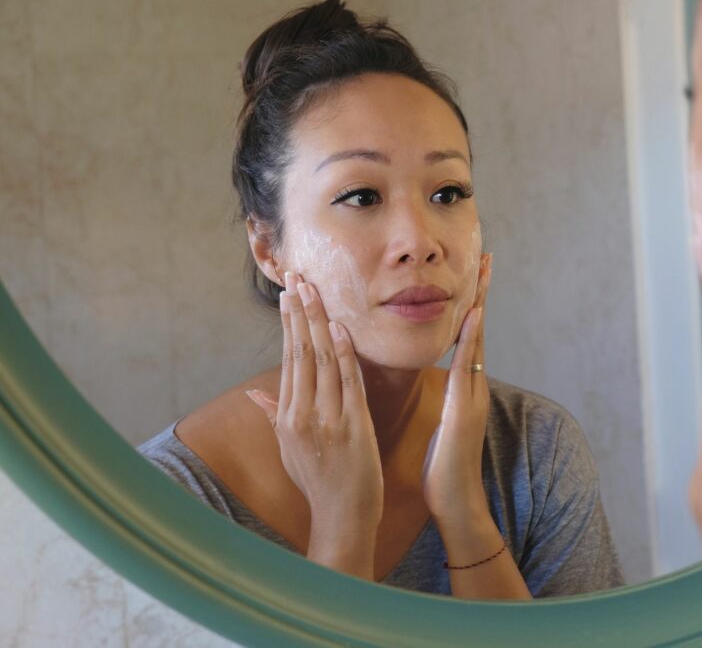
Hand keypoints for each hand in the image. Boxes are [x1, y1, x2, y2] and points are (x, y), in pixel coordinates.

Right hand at [246, 271, 383, 577]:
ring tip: (315, 292)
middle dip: (300, 314)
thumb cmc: (317, 482)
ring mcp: (327, 421)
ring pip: (322, 363)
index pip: (288, 361)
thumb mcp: (288, 450)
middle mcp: (302, 416)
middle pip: (301, 354)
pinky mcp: (353, 428)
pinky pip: (348, 384)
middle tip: (298, 279)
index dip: (290, 326)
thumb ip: (273, 416)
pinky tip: (339, 329)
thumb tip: (252, 393)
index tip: (289, 296)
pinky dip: (344, 355)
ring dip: (319, 324)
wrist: (342, 517)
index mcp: (287, 418)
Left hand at [422, 253, 492, 529]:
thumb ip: (445, 400)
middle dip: (482, 292)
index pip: (466, 336)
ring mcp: (473, 395)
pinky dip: (472, 339)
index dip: (469, 304)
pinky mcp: (466, 409)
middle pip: (478, 329)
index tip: (472, 274)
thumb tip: (443, 382)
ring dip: (479, 304)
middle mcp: (473, 385)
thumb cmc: (442, 468)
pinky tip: (472, 316)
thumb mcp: (440, 424)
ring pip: (477, 340)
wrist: (456, 502)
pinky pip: (468, 367)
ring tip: (483, 272)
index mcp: (464, 387)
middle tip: (486, 256)